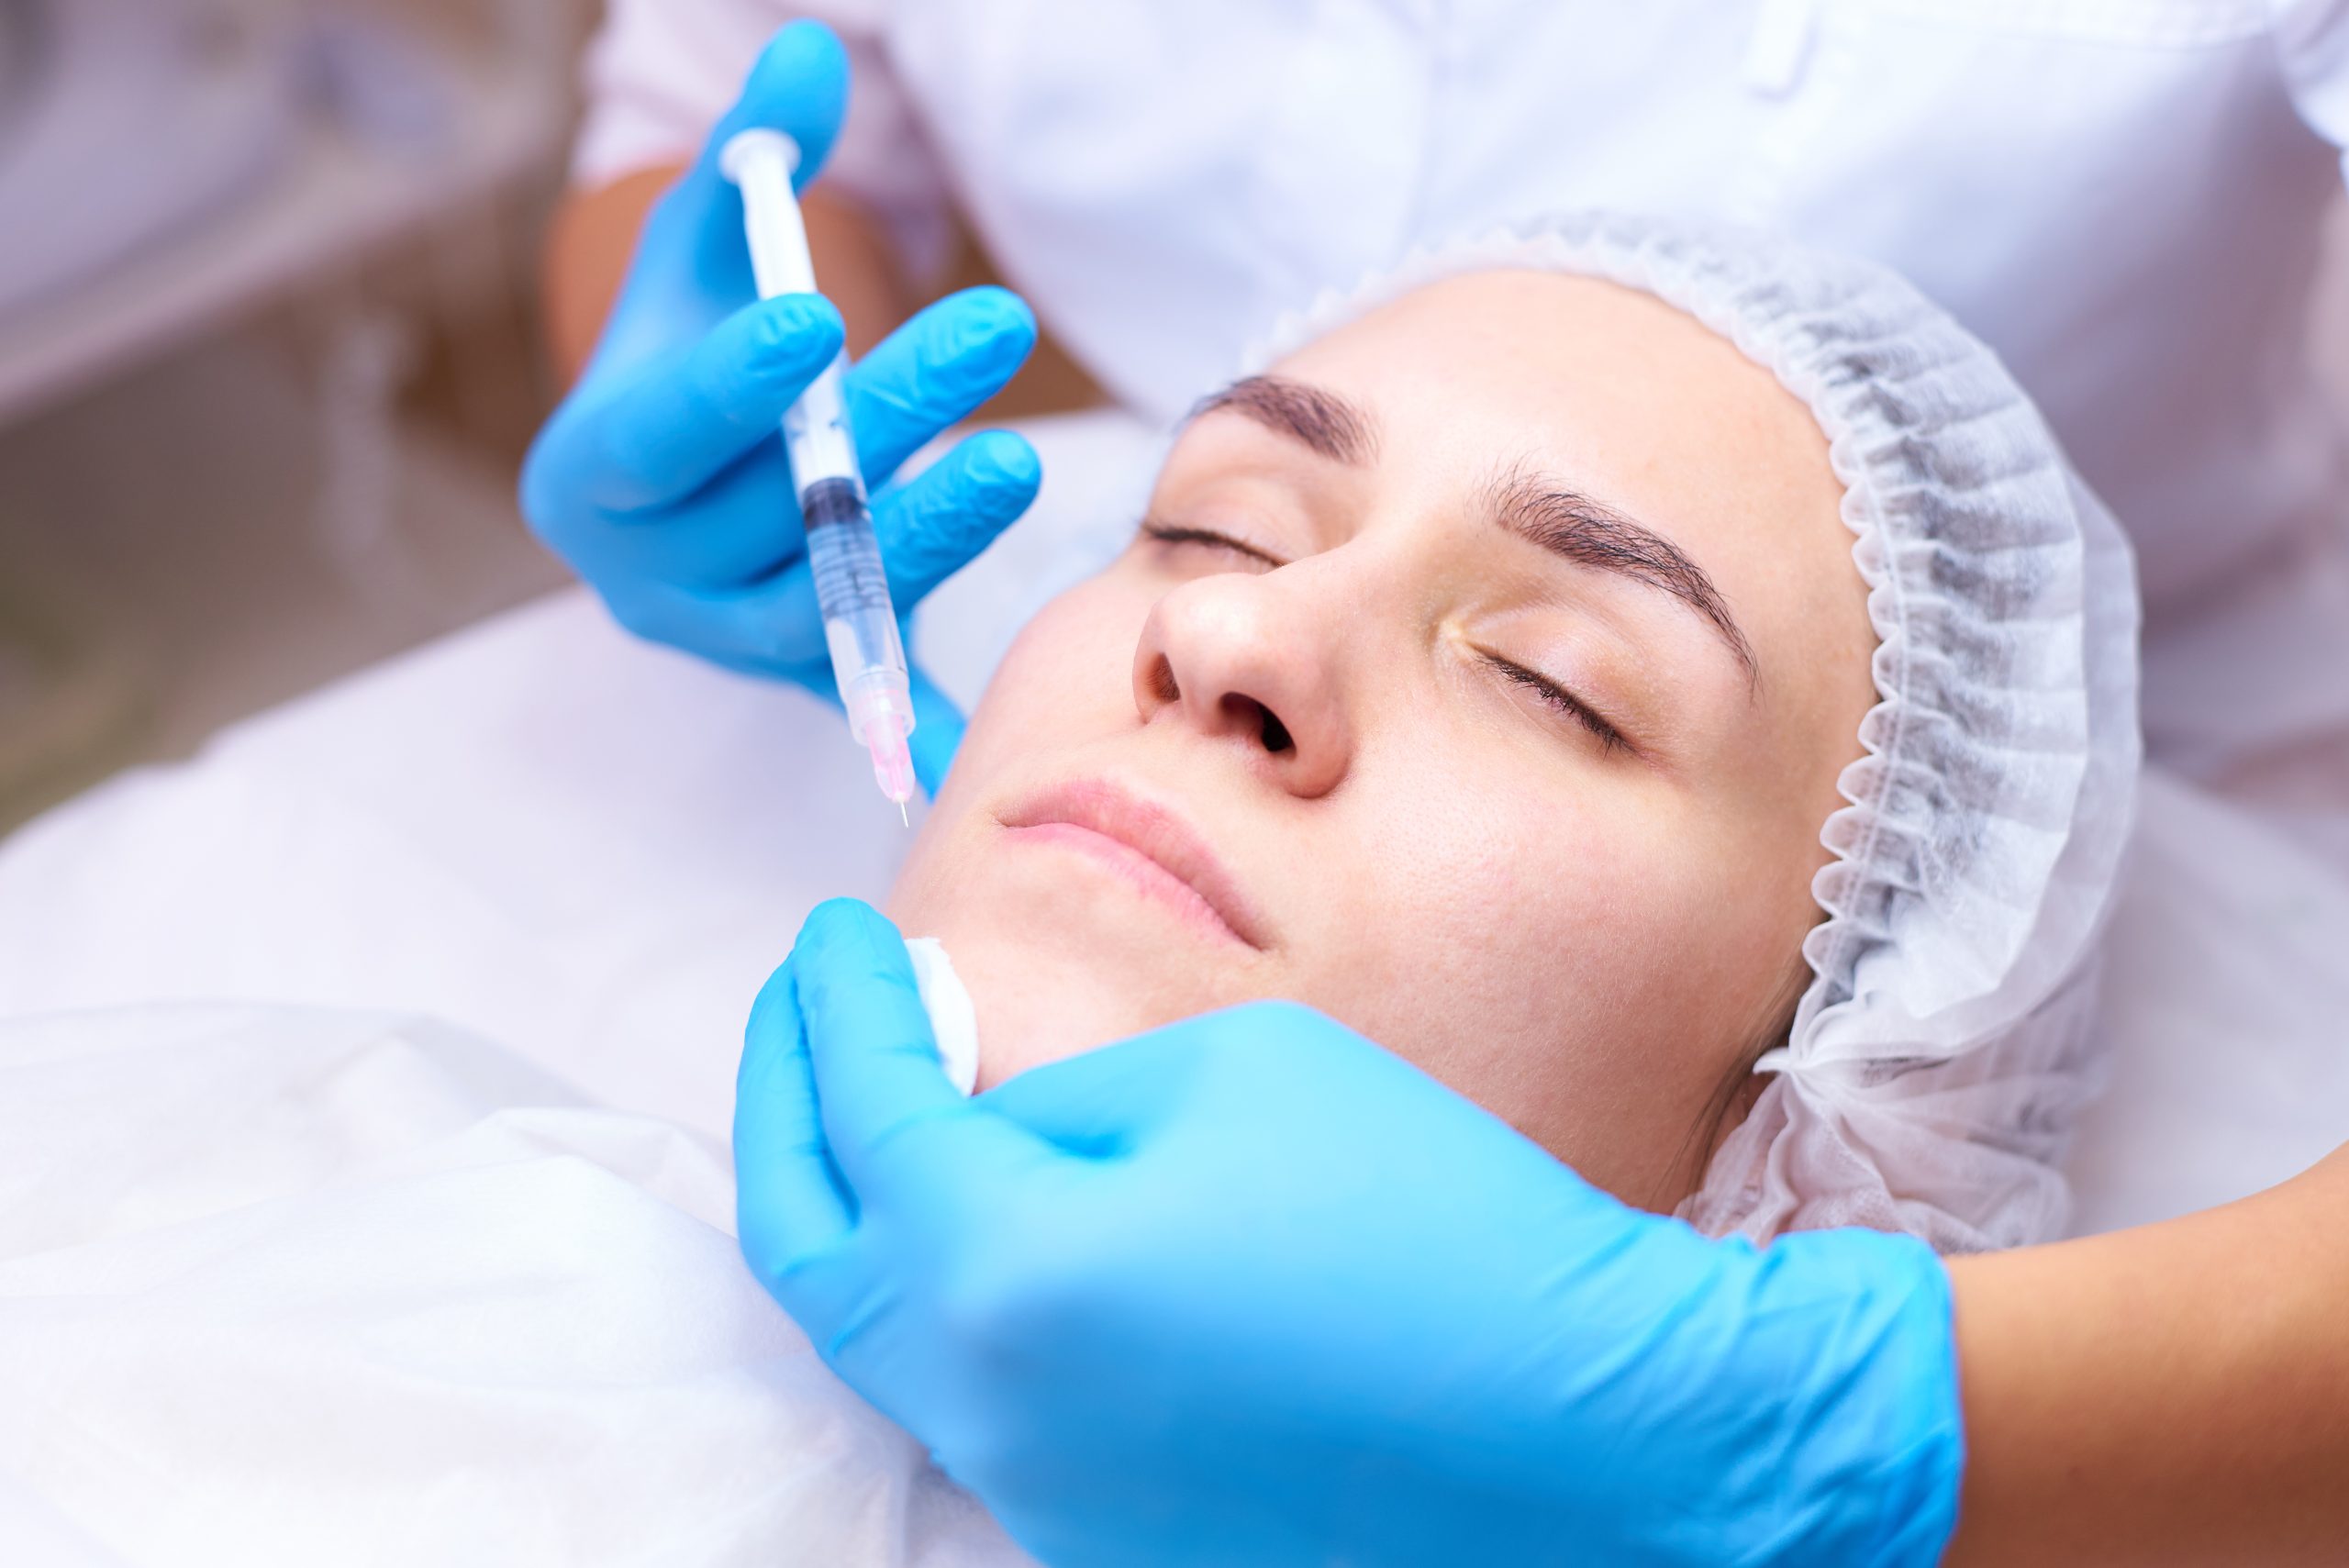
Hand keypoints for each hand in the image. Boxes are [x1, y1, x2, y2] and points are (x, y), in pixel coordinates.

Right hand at [522, 21, 1039, 776]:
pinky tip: (992, 739)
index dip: (735, 384)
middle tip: (991, 328)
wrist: (686, 479)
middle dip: (883, 425)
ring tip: (1024, 459)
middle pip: (769, 511)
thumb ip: (750, 156)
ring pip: (829, 599)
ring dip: (925, 535)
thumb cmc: (689, 342)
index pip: (665, 434)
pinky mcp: (806, 676)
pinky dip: (922, 715)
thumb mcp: (705, 244)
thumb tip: (812, 46)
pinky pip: (868, 690)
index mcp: (594, 477)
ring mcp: (730, 640)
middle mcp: (649, 580)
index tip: (818, 319)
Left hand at [735, 899, 1964, 1567]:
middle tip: (810, 1011)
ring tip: (894, 1094)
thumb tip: (978, 1110)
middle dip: (785, 1107)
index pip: (862, 1111)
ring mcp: (1042, 1492)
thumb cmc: (1429, 1218)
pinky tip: (1004, 1218)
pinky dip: (951, 1293)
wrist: (1590, 1422)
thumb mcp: (1229, 1075)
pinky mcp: (1105, 1532)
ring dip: (864, 1204)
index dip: (836, 1004)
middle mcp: (991, 1412)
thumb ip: (1056, 1090)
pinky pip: (979, 1396)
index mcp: (1006, 1277)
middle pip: (811, 1247)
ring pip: (884, 1333)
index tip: (835, 932)